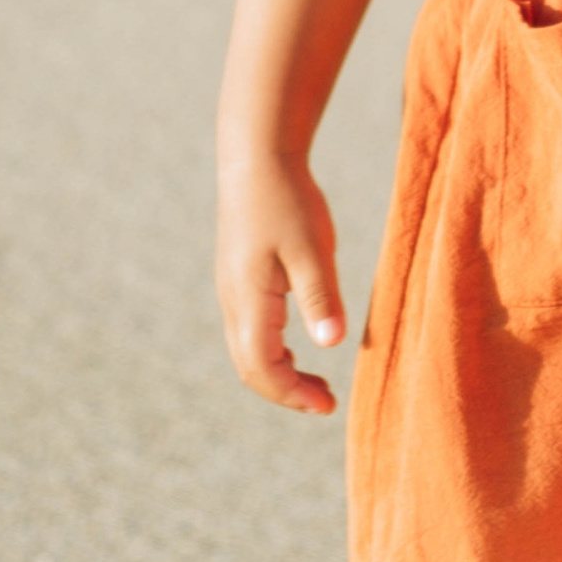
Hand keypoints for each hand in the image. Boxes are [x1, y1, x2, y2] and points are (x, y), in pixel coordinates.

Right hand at [216, 149, 346, 414]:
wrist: (257, 157)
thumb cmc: (288, 199)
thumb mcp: (313, 247)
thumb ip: (321, 296)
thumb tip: (330, 344)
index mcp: (248, 299)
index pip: (262, 368)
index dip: (292, 394)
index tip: (328, 405)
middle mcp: (232, 300)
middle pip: (250, 367)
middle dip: (286, 391)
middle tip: (327, 401)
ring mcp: (231, 290)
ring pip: (247, 351)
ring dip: (279, 373)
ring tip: (317, 382)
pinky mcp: (238, 278)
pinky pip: (249, 330)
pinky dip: (272, 351)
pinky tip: (300, 346)